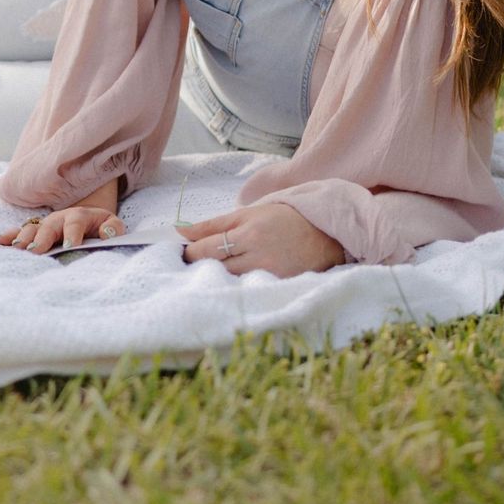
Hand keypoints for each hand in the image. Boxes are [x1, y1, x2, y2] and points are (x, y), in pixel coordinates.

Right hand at [0, 198, 124, 252]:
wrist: (88, 219)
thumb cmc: (101, 226)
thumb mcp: (112, 225)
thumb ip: (113, 228)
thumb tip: (108, 233)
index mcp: (80, 216)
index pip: (75, 222)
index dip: (73, 232)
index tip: (71, 245)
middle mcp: (59, 219)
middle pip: (49, 225)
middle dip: (42, 237)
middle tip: (35, 250)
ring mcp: (45, 225)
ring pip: (33, 228)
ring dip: (24, 237)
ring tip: (17, 248)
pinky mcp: (36, 232)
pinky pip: (20, 232)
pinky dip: (10, 236)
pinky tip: (0, 242)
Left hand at [177, 203, 345, 276]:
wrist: (323, 232)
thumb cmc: (281, 218)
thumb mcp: (247, 214)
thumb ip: (213, 224)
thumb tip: (181, 231)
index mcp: (247, 233)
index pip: (209, 248)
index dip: (190, 252)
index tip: (180, 252)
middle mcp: (258, 256)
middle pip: (217, 267)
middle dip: (200, 266)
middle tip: (190, 264)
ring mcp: (270, 274)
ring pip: (232, 281)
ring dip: (217, 277)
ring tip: (210, 272)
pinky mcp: (279, 287)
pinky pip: (250, 289)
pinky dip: (238, 286)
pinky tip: (232, 283)